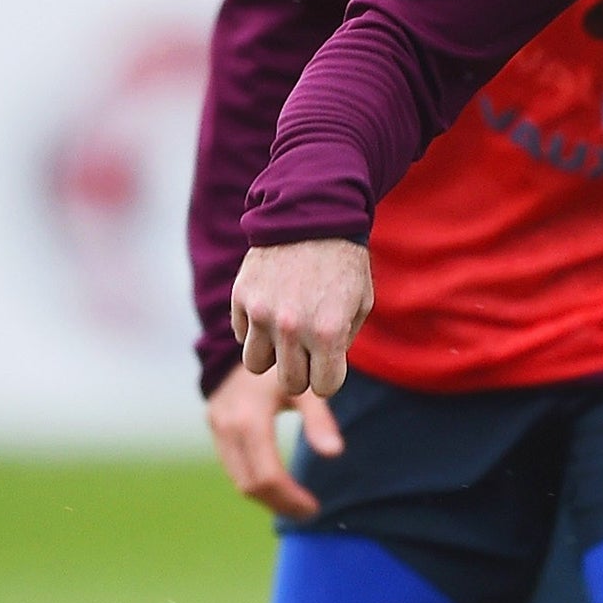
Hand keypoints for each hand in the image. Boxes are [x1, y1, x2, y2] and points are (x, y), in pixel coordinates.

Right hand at [205, 362, 343, 519]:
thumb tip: (335, 454)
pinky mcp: (215, 425)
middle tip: (310, 511)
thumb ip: (319, 420)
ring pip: (238, 478)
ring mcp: (217, 426)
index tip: (314, 509)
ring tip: (298, 502)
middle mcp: (227, 426)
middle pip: (249, 483)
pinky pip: (234, 464)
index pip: (266, 474)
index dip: (289, 498)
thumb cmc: (287, 359)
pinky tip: (280, 482)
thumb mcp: (306, 386)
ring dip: (267, 495)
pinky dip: (256, 478)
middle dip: (280, 502)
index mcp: (248, 419)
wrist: (250, 335)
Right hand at [231, 238, 373, 397]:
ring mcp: (262, 313)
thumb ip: (343, 341)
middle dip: (301, 371)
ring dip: (272, 353)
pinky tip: (272, 305)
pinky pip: (243, 335)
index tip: (330, 362)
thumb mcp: (361, 303)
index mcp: (328, 331)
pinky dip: (255, 329)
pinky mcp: (241, 299)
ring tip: (286, 329)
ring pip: (256, 364)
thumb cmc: (344, 263)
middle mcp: (293, 327)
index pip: (324, 386)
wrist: (313, 216)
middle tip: (308, 350)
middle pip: (290, 383)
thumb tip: (323, 371)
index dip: (329, 377)